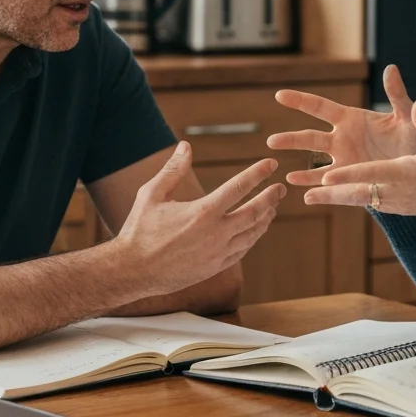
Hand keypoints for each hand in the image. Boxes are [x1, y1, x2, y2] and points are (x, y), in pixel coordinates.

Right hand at [116, 142, 282, 295]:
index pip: (240, 187)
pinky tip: (255, 229)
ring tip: (272, 207)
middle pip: (255, 212)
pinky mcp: (215, 267)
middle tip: (281, 187)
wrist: (133, 271)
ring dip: (265, 218)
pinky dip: (253, 237)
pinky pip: (243, 250)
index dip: (258, 173)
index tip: (271, 164)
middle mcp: (216, 233)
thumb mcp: (152, 194)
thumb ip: (173, 170)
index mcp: (203, 212)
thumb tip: (185, 146)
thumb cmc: (139, 230)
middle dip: (271, 197)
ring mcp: (218, 253)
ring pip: (253, 233)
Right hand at [267, 65, 415, 185]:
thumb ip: (396, 94)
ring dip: (297, 164)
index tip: (280, 95)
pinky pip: (327, 182)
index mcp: (352, 118)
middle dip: (291, 140)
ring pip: (314, 161)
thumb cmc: (414, 136)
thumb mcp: (405, 116)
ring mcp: (344, 159)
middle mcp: (343, 138)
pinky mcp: (351, 178)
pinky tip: (296, 188)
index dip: (300, 101)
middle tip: (271, 142)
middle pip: (311, 138)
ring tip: (277, 168)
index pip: (320, 107)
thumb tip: (391, 68)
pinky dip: (312, 185)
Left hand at [305, 100, 415, 227]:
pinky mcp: (401, 208)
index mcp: (407, 174)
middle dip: (330, 194)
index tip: (327, 178)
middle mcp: (398, 191)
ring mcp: (398, 203)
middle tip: (305, 196)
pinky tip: (337, 196)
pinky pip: (371, 203)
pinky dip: (351, 199)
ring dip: (335, 199)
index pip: (372, 174)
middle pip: (358, 193)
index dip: (348, 176)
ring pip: (360, 200)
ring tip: (309, 197)